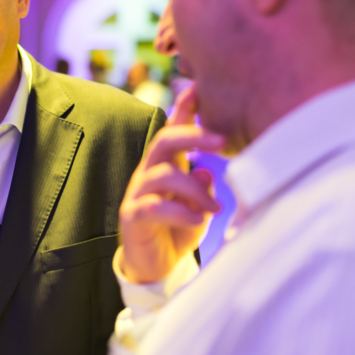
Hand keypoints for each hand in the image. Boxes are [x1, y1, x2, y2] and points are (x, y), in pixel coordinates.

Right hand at [119, 85, 223, 283]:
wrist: (157, 266)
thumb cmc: (179, 228)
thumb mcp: (199, 205)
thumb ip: (203, 187)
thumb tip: (206, 172)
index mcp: (166, 165)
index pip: (173, 131)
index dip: (183, 109)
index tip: (197, 88)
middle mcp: (149, 173)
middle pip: (164, 141)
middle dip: (192, 135)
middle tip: (222, 140)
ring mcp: (137, 193)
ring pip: (163, 174)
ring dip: (194, 189)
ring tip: (215, 208)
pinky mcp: (132, 216)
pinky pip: (154, 206)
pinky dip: (179, 210)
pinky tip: (197, 218)